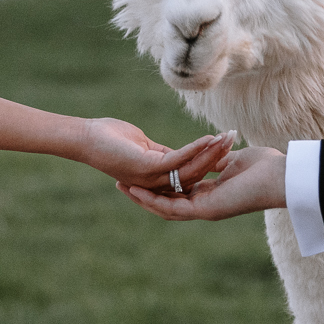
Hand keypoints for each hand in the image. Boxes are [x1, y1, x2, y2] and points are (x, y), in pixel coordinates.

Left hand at [77, 118, 232, 191]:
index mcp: (159, 182)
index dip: (211, 163)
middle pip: (198, 175)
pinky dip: (196, 149)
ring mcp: (154, 179)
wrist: (87, 138)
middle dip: (219, 158)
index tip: (230, 151)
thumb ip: (166, 154)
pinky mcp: (149, 167)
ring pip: (192, 169)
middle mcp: (159, 185)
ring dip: (212, 153)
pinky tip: (209, 138)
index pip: (193, 176)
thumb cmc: (113, 139)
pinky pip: (179, 159)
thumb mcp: (147, 148)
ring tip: (228, 138)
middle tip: (235, 142)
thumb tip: (183, 154)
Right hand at [120, 144, 287, 220]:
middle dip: (144, 194)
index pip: (178, 191)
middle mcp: (205, 205)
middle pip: (167, 202)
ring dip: (143, 199)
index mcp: (212, 194)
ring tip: (122, 186)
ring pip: (165, 208)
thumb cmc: (264, 166)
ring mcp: (204, 210)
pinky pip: (172, 207)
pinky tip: (137, 191)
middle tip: (121, 183)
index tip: (141, 172)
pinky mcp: (205, 210)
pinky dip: (154, 200)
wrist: (280, 176)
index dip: (159, 184)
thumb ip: (217, 158)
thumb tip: (211, 150)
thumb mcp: (232, 158)